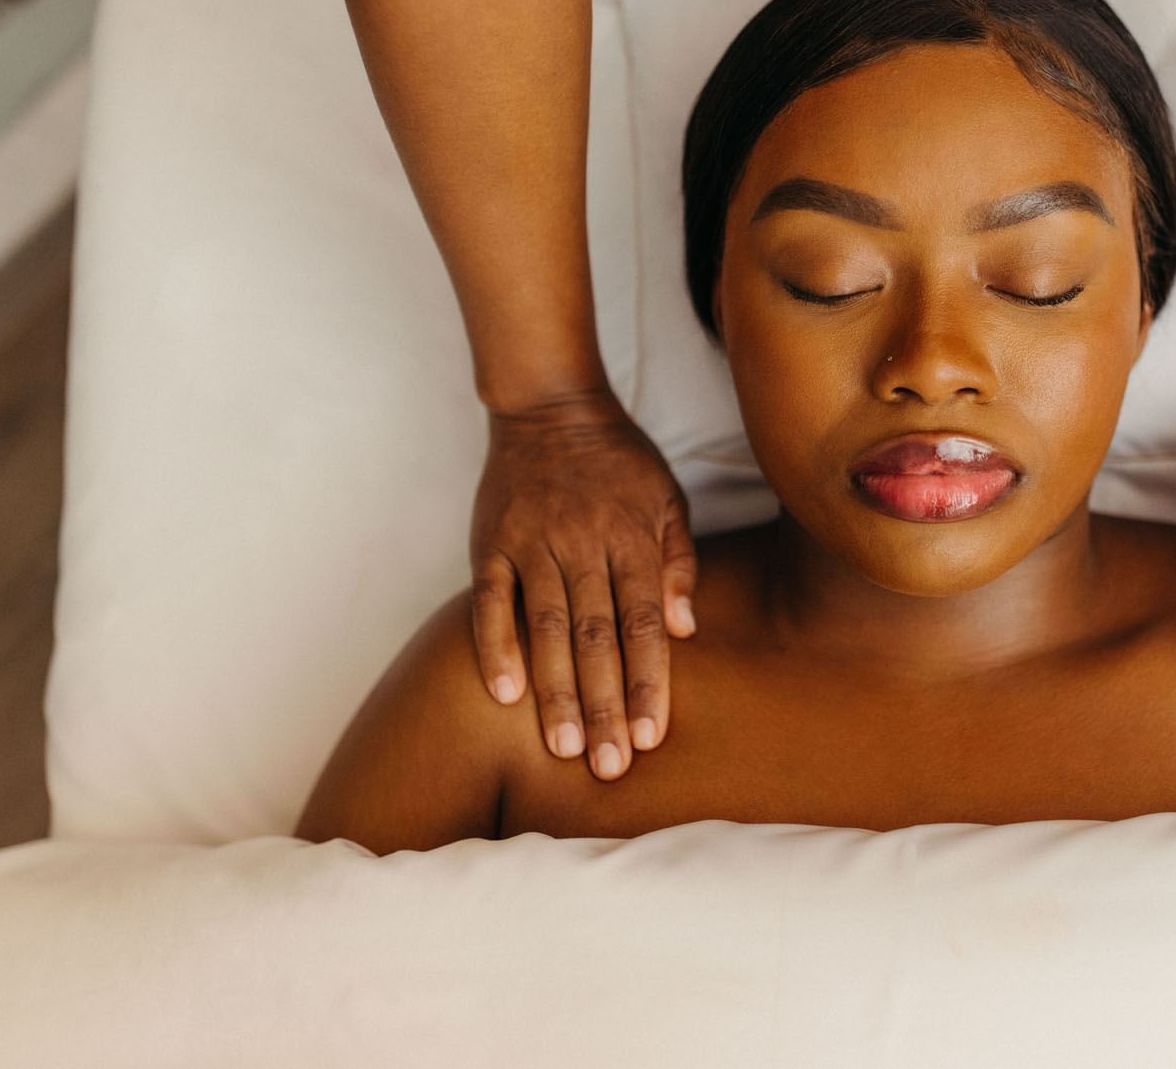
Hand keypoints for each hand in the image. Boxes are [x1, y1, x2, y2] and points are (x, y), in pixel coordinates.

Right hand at [468, 388, 696, 780]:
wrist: (550, 408)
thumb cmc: (619, 463)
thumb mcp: (668, 500)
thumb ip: (677, 564)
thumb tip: (685, 629)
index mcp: (633, 539)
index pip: (644, 623)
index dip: (649, 681)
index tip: (651, 737)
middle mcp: (583, 546)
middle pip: (596, 637)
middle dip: (605, 704)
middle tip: (608, 766)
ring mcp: (533, 545)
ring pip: (545, 628)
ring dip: (554, 690)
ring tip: (563, 747)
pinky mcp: (491, 544)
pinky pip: (490, 601)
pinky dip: (495, 646)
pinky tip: (503, 694)